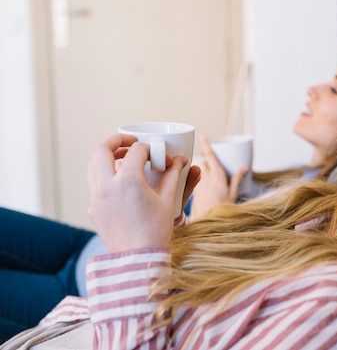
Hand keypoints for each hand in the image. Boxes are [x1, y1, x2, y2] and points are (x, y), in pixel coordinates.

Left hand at [87, 133, 188, 251]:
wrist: (138, 259)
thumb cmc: (156, 231)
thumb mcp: (168, 200)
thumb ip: (173, 176)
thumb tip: (180, 160)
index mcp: (128, 181)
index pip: (136, 151)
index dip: (150, 149)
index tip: (160, 156)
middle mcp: (107, 186)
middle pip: (101, 149)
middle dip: (116, 140)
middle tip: (131, 142)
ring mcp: (96, 198)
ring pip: (93, 165)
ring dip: (107, 157)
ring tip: (124, 160)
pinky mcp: (93, 209)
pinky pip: (94, 184)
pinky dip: (105, 175)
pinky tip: (121, 183)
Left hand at [189, 136, 248, 219]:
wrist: (206, 224)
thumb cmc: (221, 210)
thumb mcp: (234, 194)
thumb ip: (238, 179)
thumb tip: (244, 167)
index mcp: (217, 175)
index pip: (209, 155)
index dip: (206, 145)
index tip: (203, 137)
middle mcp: (205, 177)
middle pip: (204, 162)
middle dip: (208, 161)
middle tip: (214, 163)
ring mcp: (198, 184)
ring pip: (199, 171)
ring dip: (204, 170)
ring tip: (211, 177)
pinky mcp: (194, 191)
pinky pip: (196, 180)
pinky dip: (200, 180)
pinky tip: (205, 187)